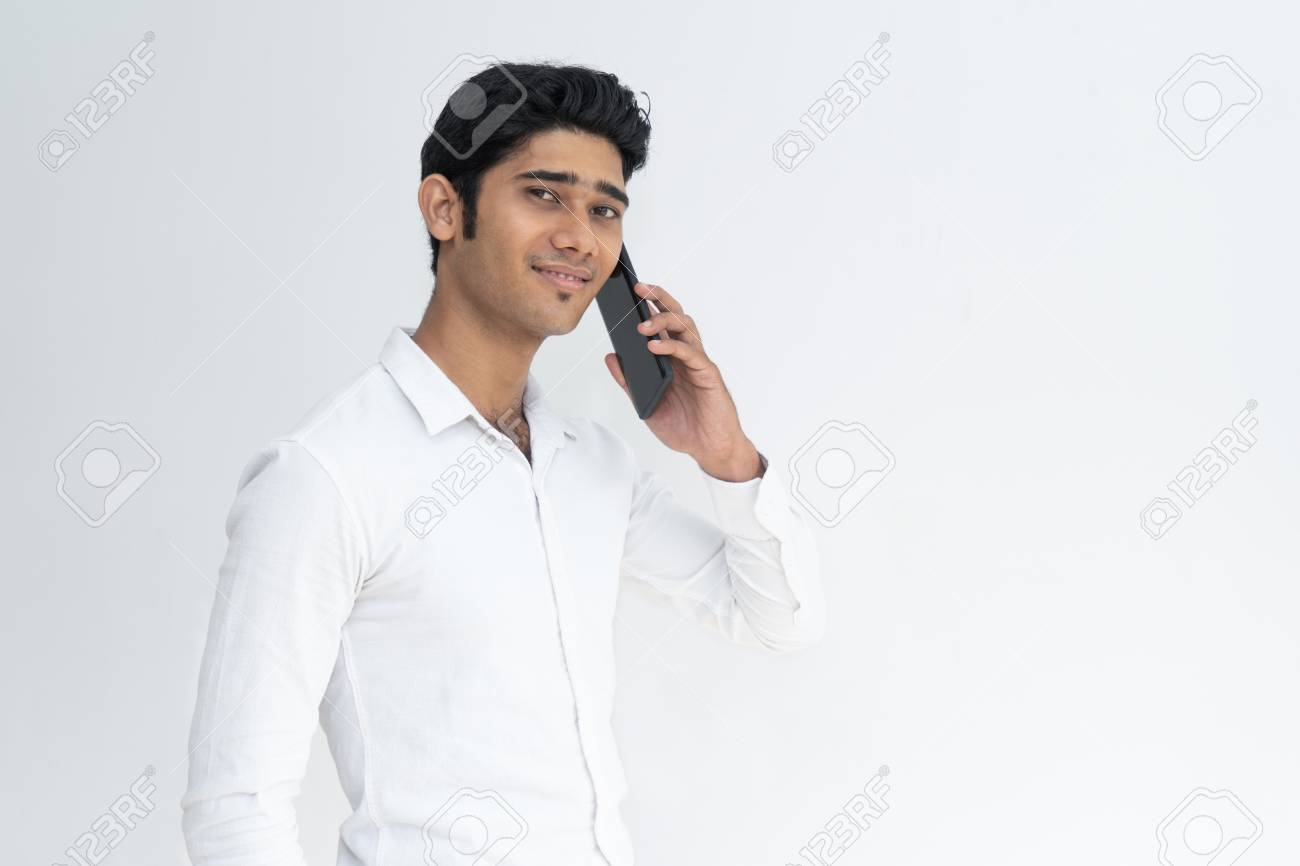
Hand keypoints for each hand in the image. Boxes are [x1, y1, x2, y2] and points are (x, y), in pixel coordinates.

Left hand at [604, 281, 762, 481]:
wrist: (710, 450)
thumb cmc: (684, 428)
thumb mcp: (646, 404)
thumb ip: (629, 381)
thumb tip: (611, 357)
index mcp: (674, 359)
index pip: (662, 324)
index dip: (648, 305)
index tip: (628, 293)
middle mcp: (688, 355)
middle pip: (676, 316)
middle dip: (658, 298)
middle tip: (638, 289)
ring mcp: (699, 363)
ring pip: (685, 327)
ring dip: (663, 320)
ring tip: (641, 324)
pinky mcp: (709, 375)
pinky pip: (691, 353)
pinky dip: (672, 347)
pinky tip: (653, 347)